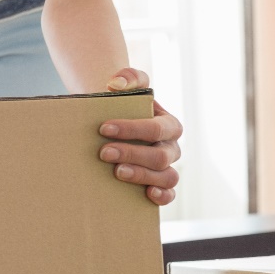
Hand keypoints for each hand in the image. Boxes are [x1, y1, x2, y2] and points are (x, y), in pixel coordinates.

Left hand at [98, 71, 181, 205]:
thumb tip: (116, 84)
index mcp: (169, 124)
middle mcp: (172, 148)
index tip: (104, 128)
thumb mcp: (126, 83)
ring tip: (117, 172)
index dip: (131, 129)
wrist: (110, 122)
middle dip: (131, 154)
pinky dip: (163, 197)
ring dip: (142, 176)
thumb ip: (127, 76)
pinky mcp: (158, 184)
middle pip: (159, 156)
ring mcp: (166, 168)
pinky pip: (169, 194)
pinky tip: (147, 194)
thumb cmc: (120, 103)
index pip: (156, 128)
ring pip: (167, 177)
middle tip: (103, 152)